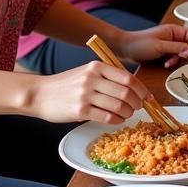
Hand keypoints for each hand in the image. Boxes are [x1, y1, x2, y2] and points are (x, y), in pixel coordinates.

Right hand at [30, 62, 151, 123]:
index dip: (142, 89)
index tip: (148, 97)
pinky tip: (116, 120)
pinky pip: (107, 117)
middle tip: (138, 107)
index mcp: (97, 67)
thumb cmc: (66, 85)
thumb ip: (108, 77)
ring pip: (119, 106)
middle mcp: (92, 79)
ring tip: (127, 114)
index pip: (128, 78)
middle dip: (137, 102)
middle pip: (126, 92)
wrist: (39, 94)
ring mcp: (85, 95)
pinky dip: (117, 120)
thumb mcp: (86, 73)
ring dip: (128, 113)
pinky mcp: (80, 110)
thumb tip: (134, 88)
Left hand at [116, 23, 187, 68]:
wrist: (125, 48)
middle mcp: (175, 37)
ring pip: (183, 54)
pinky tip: (165, 64)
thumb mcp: (160, 46)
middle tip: (181, 59)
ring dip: (178, 60)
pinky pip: (175, 59)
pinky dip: (172, 63)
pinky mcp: (165, 52)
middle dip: (187, 54)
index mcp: (175, 30)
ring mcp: (170, 45)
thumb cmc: (140, 43)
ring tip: (168, 63)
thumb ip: (177, 48)